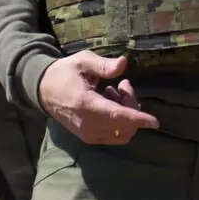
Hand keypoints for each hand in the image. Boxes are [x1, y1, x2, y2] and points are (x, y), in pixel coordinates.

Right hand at [37, 51, 158, 144]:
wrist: (44, 92)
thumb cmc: (65, 73)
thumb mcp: (82, 61)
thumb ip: (103, 64)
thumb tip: (124, 63)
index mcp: (85, 104)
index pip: (116, 116)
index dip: (137, 119)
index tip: (155, 122)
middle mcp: (87, 124)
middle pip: (124, 123)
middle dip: (132, 104)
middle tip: (123, 84)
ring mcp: (88, 134)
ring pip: (123, 131)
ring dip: (127, 113)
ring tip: (114, 91)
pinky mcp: (89, 138)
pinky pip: (116, 135)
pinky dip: (121, 121)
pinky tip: (111, 102)